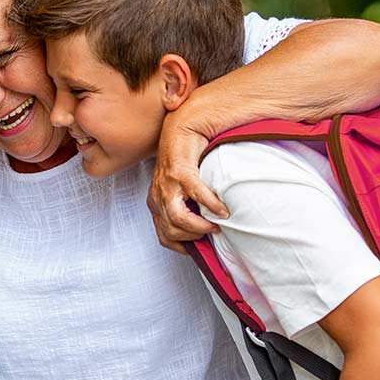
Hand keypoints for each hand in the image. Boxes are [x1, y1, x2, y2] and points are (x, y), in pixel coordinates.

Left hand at [149, 118, 229, 253]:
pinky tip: (223, 210)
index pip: (163, 235)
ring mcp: (167, 185)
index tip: (198, 249)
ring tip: (216, 225)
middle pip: (170, 231)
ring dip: (199, 226)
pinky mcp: (180, 173)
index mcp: (156, 202)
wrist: (181, 130)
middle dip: (192, 238)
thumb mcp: (178, 189)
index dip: (180, 246)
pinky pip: (197, 196)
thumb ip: (185, 206)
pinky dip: (212, 206)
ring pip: (178, 218)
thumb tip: (205, 226)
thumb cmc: (184, 160)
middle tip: (211, 234)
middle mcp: (158, 196)